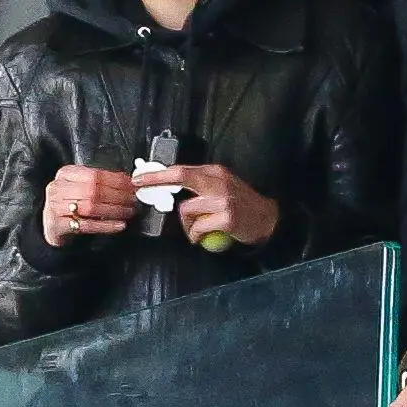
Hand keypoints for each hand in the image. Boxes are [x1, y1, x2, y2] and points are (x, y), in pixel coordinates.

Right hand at [40, 165, 138, 246]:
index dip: (117, 180)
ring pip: (91, 207)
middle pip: (94, 190)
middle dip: (118, 195)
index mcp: (66, 174)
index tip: (132, 185)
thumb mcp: (80, 187)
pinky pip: (87, 225)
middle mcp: (58, 188)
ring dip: (115, 210)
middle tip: (133, 200)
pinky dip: (106, 225)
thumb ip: (100, 182)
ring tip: (129, 211)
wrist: (51, 225)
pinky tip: (119, 225)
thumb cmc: (70, 203)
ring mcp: (56, 207)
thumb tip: (128, 181)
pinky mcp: (58, 225)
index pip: (95, 174)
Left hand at [144, 162, 278, 250]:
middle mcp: (218, 182)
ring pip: (186, 209)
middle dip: (156, 181)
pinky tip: (203, 237)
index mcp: (215, 172)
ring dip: (186, 224)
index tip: (139, 177)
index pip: (181, 169)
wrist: (267, 219)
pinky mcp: (227, 217)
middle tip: (140, 189)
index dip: (158, 174)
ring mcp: (223, 200)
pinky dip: (196, 235)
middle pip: (181, 177)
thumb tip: (168, 189)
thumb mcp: (222, 187)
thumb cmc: (241, 204)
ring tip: (195, 230)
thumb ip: (199, 185)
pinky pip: (198, 227)